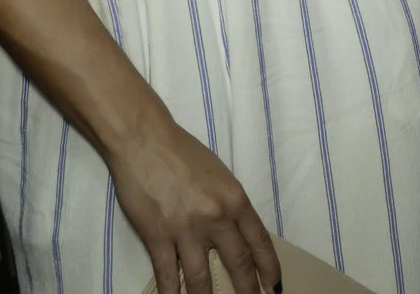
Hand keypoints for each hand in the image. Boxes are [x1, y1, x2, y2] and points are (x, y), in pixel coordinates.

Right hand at [103, 113, 280, 293]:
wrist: (144, 141)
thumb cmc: (182, 152)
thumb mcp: (219, 175)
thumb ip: (228, 203)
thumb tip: (235, 231)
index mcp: (235, 199)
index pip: (259, 241)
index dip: (269, 268)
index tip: (274, 285)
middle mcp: (216, 217)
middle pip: (238, 263)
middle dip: (248, 290)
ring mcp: (186, 229)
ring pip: (202, 278)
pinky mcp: (158, 236)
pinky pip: (167, 275)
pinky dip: (171, 293)